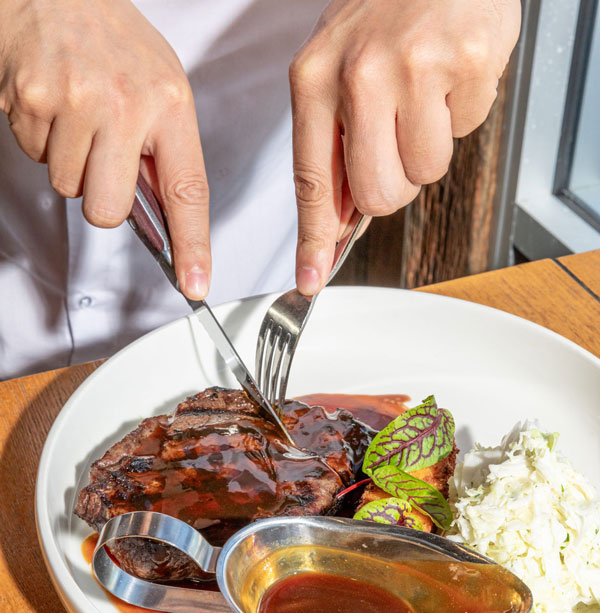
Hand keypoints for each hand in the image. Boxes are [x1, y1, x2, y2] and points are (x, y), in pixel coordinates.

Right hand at [0, 0, 209, 298]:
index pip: (187, 192)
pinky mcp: (32, 102)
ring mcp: (75, 103)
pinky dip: (42, 142)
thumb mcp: (162, 89)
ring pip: (67, 187)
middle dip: (101, 197)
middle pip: (107, 210)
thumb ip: (166, 152)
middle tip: (103, 158)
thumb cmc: (113, 41)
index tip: (196, 282)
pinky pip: (35, 158)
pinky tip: (55, 108)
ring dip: (70, 164)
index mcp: (169, 104)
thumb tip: (165, 217)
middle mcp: (125, 105)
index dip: (192, 246)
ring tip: (78, 118)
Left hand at [289, 0, 520, 294]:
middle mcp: (359, 74)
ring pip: (426, 171)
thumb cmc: (386, 8)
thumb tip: (338, 217)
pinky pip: (466, 130)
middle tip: (398, 145)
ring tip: (424, 94)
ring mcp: (415, 68)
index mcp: (315, 78)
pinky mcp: (467, 63)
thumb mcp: (336, 65)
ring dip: (430, 144)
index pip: (312, 181)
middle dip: (393, 186)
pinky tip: (450, 75)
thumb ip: (332, 142)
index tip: (310, 280)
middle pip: (378, 195)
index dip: (314, 240)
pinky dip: (462, 111)